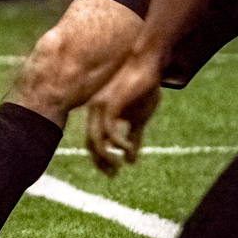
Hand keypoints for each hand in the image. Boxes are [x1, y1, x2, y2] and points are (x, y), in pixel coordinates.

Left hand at [85, 46, 164, 176]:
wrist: (147, 62)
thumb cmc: (143, 87)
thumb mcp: (138, 116)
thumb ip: (133, 136)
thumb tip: (131, 160)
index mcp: (98, 113)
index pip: (92, 142)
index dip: (99, 160)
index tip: (110, 173)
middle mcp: (95, 111)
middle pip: (90, 144)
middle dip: (100, 162)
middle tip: (112, 175)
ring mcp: (101, 106)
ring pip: (97, 140)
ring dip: (107, 157)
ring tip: (119, 165)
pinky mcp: (111, 103)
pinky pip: (110, 131)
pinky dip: (119, 144)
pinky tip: (129, 150)